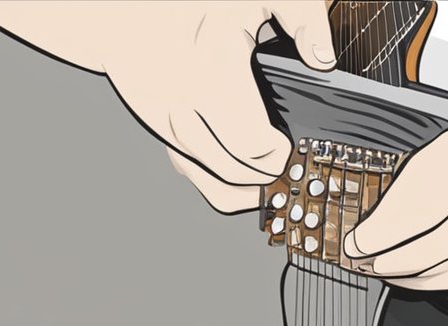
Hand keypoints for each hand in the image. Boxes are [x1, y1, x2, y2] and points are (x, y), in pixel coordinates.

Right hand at [0, 1, 333, 210]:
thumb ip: (302, 16)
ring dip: (244, 186)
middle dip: (266, 175)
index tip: (290, 145)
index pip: (251, 145)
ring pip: (210, 181)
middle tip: (288, 163)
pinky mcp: (161, 135)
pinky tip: (242, 174)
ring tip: (270, 176)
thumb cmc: (188, 4)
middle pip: (234, 172)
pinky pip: (192, 174)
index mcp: (214, 74)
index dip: (278, 155)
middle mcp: (185, 109)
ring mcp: (169, 127)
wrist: (125, 17)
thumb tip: (322, 57)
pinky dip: (220, 181)